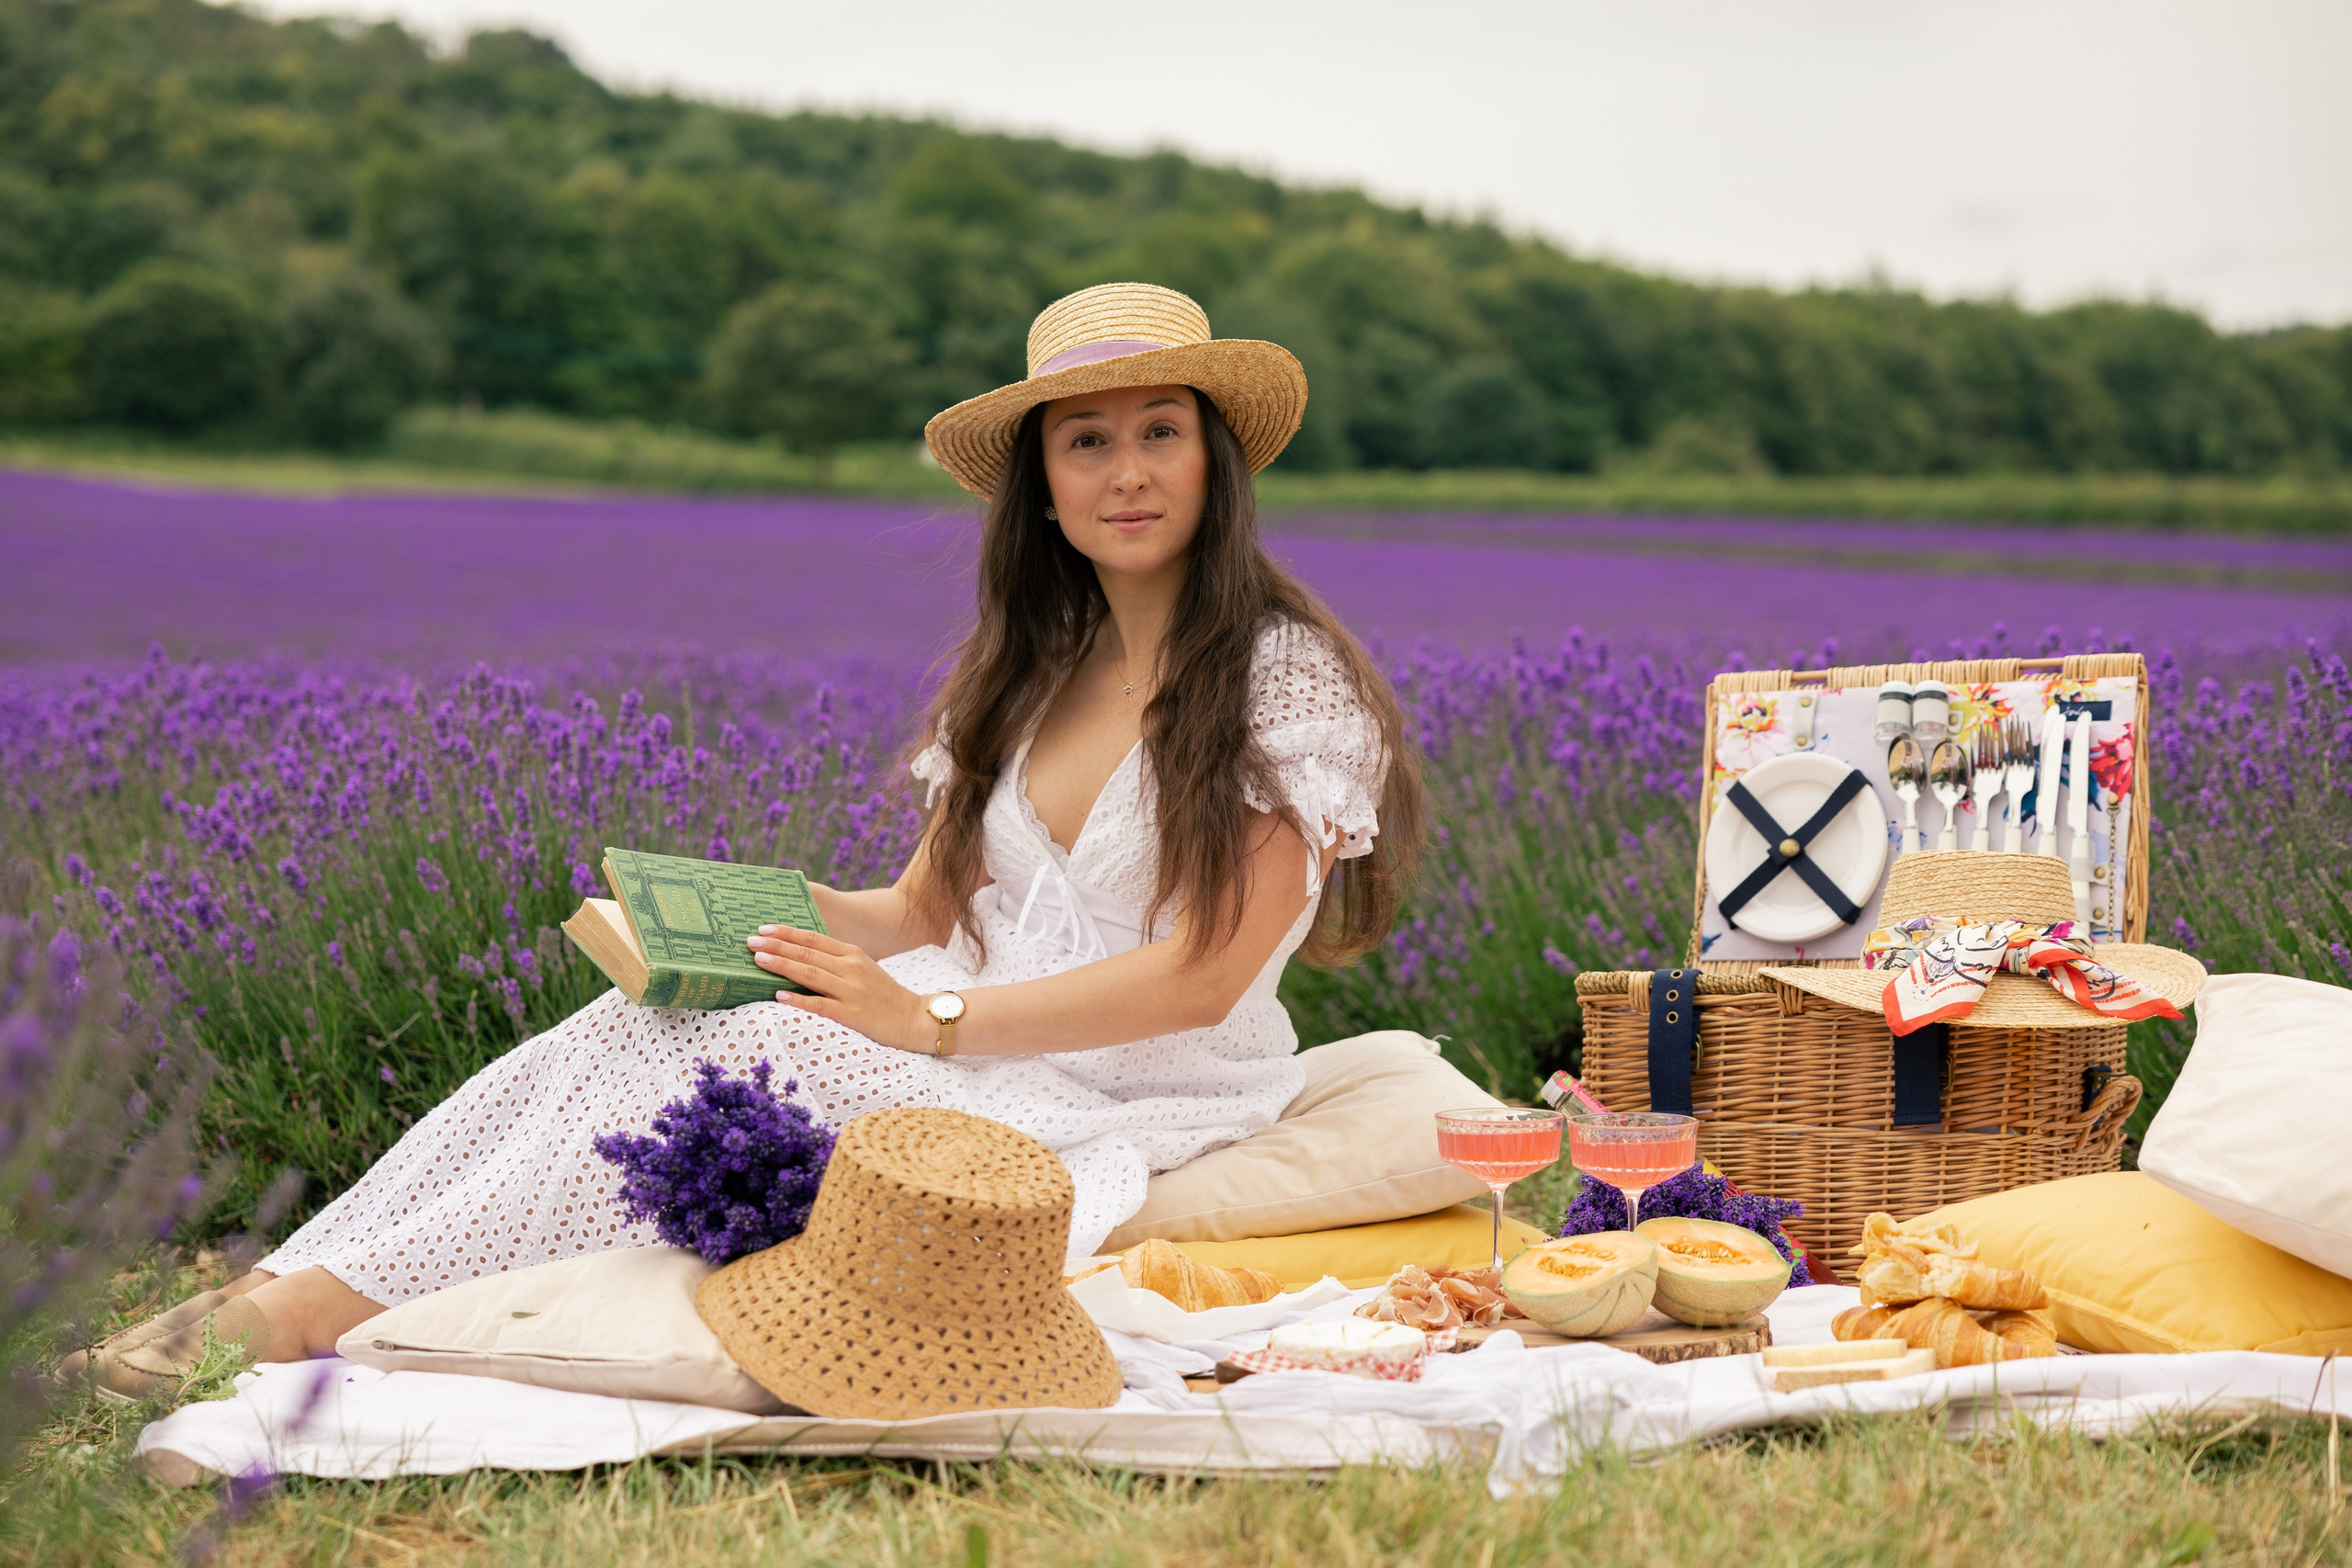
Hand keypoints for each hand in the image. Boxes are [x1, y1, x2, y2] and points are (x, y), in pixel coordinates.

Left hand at [746, 926, 930, 1051]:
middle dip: (776, 946)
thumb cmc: (883, 995)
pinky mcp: (852, 1015)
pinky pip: (819, 1005)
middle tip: (750, 941)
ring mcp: (851, 991)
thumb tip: (799, 956)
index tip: (763, 929)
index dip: (787, 933)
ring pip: (810, 974)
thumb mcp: (863, 968)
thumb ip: (836, 960)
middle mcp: (851, 968)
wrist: (913, 1018)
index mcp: (853, 954)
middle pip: (808, 953)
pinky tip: (779, 996)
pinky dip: (798, 1000)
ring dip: (782, 966)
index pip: (814, 938)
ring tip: (758, 960)